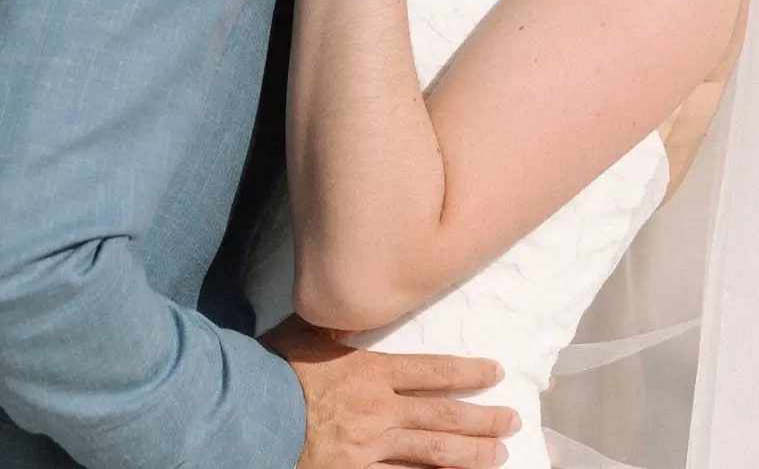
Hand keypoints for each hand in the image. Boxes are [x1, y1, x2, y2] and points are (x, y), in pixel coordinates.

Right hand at [264, 317, 515, 468]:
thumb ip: (332, 324)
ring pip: (432, 454)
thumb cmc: (271, 369)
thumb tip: (346, 306)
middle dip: (483, 419)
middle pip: (443, 416)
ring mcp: (369, 449)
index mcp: (369, 371)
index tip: (495, 372)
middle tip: (513, 421)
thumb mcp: (305, 333)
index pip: (431, 370)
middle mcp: (379, 411)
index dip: (467, 372)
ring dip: (470, 455)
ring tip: (499, 456)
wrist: (245, 414)